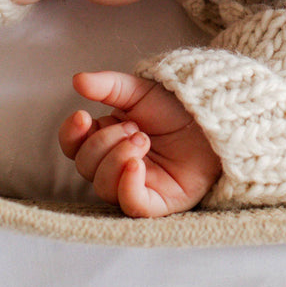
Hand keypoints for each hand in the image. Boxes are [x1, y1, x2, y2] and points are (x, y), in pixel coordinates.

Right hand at [58, 71, 220, 217]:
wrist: (214, 118)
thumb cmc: (176, 106)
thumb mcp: (138, 89)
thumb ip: (107, 85)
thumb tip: (77, 80)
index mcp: (106, 138)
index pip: (73, 147)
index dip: (71, 134)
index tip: (83, 116)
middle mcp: (116, 165)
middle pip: (86, 167)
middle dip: (104, 143)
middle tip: (134, 128)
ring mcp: (136, 185)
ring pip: (104, 187)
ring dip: (117, 159)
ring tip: (143, 139)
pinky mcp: (159, 203)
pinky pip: (132, 206)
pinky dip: (127, 187)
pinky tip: (136, 164)